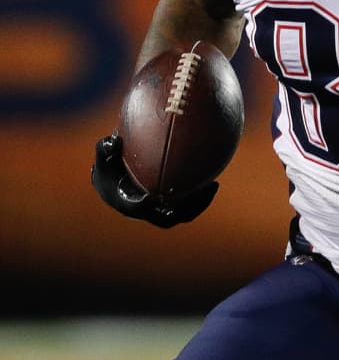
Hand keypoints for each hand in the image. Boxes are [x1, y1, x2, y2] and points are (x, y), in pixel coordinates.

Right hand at [91, 132, 216, 228]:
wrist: (118, 176)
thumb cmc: (111, 163)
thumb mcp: (105, 154)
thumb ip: (106, 148)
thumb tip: (113, 140)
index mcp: (126, 204)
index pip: (133, 209)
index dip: (140, 207)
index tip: (150, 198)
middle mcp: (146, 213)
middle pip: (165, 219)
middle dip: (181, 211)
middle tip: (193, 196)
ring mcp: (161, 211)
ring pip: (184, 214)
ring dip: (199, 204)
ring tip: (211, 187)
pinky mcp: (174, 206)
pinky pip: (191, 205)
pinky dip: (201, 196)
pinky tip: (213, 181)